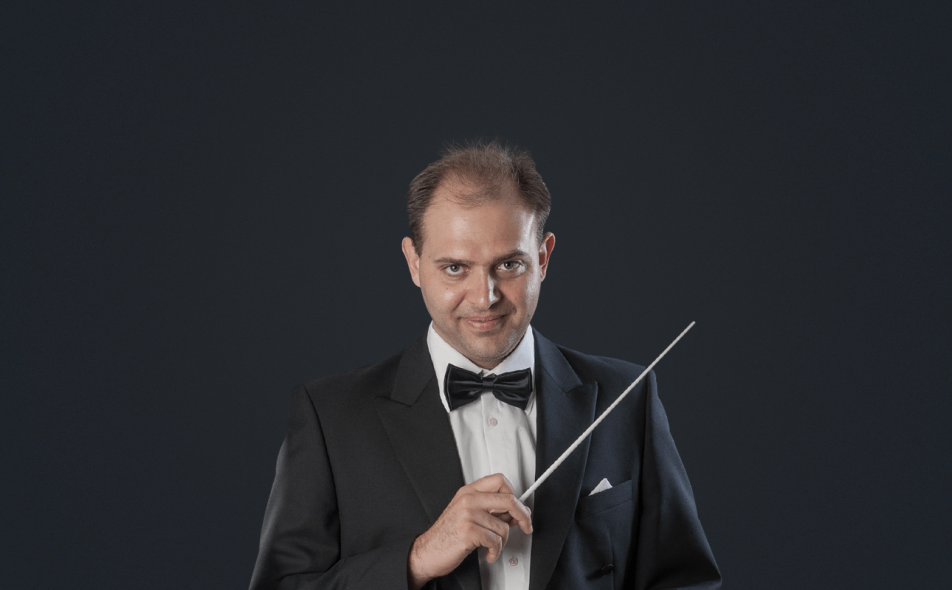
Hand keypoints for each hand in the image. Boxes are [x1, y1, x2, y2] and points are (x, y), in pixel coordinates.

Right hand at [407, 473, 532, 588]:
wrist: (427, 551)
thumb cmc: (447, 535)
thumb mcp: (468, 516)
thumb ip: (491, 511)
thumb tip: (518, 512)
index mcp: (469, 492)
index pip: (499, 480)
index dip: (514, 493)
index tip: (520, 507)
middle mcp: (468, 499)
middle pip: (508, 499)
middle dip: (523, 515)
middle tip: (526, 526)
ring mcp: (468, 514)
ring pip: (503, 526)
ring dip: (502, 542)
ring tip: (493, 547)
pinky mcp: (468, 531)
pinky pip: (495, 540)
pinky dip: (495, 551)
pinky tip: (488, 554)